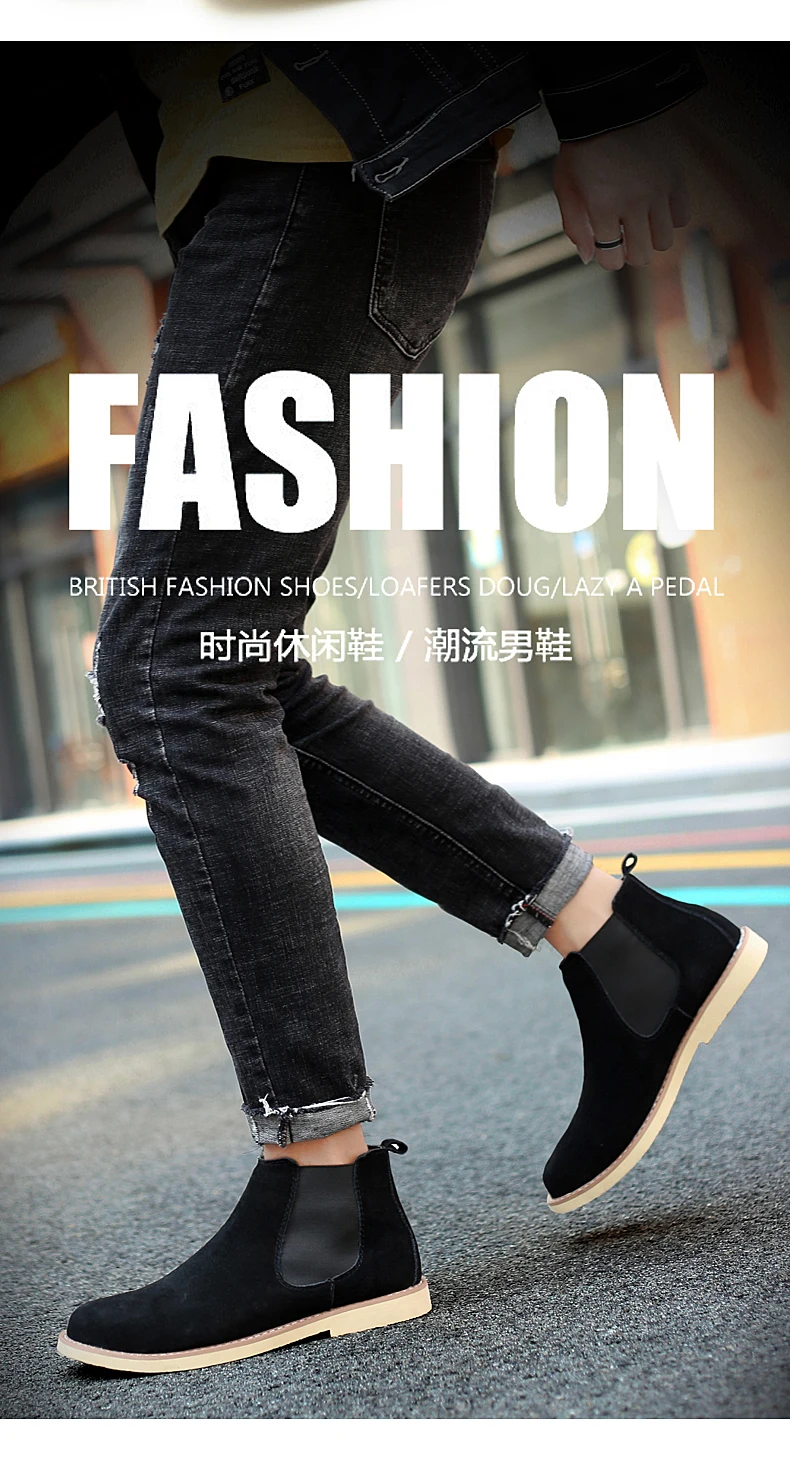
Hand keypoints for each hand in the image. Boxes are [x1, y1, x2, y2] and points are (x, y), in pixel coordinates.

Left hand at [552, 116, 691, 270]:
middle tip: (624, 236)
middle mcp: (633, 203)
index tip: (606, 245)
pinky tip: (657, 207)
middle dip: (631, 252)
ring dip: (651, 237)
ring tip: (641, 221)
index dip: (608, 258)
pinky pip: (682, 216)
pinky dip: (671, 218)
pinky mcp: (675, 176)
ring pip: (664, 241)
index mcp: (602, 207)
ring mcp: (658, 190)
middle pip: (642, 257)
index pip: (611, 259)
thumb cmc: (582, 146)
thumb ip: (574, 224)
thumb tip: (588, 257)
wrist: (611, 103)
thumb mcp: (565, 185)